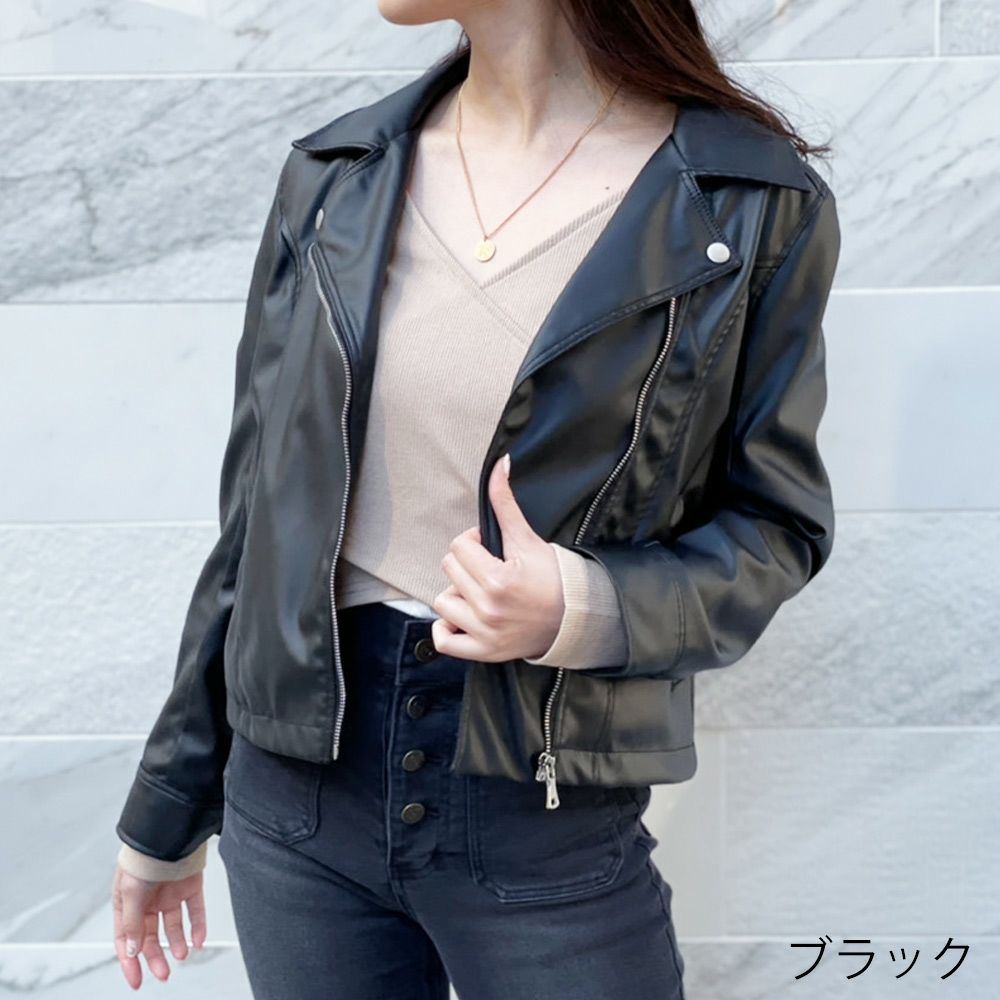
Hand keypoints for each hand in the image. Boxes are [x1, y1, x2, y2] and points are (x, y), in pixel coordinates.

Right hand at [112, 863, 206, 988]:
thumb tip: (131, 951)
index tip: (137, 981)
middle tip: (164, 973)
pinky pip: (195, 911)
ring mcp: (169, 894)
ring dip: (178, 943)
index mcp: (127, 903)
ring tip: (182, 954)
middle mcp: (148, 901)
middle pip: (151, 937)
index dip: (130, 962)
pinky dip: (198, 927)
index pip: (126, 939)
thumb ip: (131, 923)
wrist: (170, 831)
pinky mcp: (190, 887)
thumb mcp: (130, 893)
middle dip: (156, 957)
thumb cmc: (143, 858)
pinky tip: (199, 940)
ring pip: (174, 926)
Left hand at [431, 454, 564, 661]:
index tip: (492, 549)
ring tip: (480, 593)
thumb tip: (499, 464)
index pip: (458, 546)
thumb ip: (506, 503)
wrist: (575, 618)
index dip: (474, 542)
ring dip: (457, 594)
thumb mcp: (528, 539)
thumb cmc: (554, 577)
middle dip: (466, 564)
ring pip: (443, 601)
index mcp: (497, 580)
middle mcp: (487, 609)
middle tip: (489, 568)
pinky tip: (464, 616)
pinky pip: (444, 641)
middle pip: (449, 569)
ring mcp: (484, 634)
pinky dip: (447, 629)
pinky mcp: (483, 652)